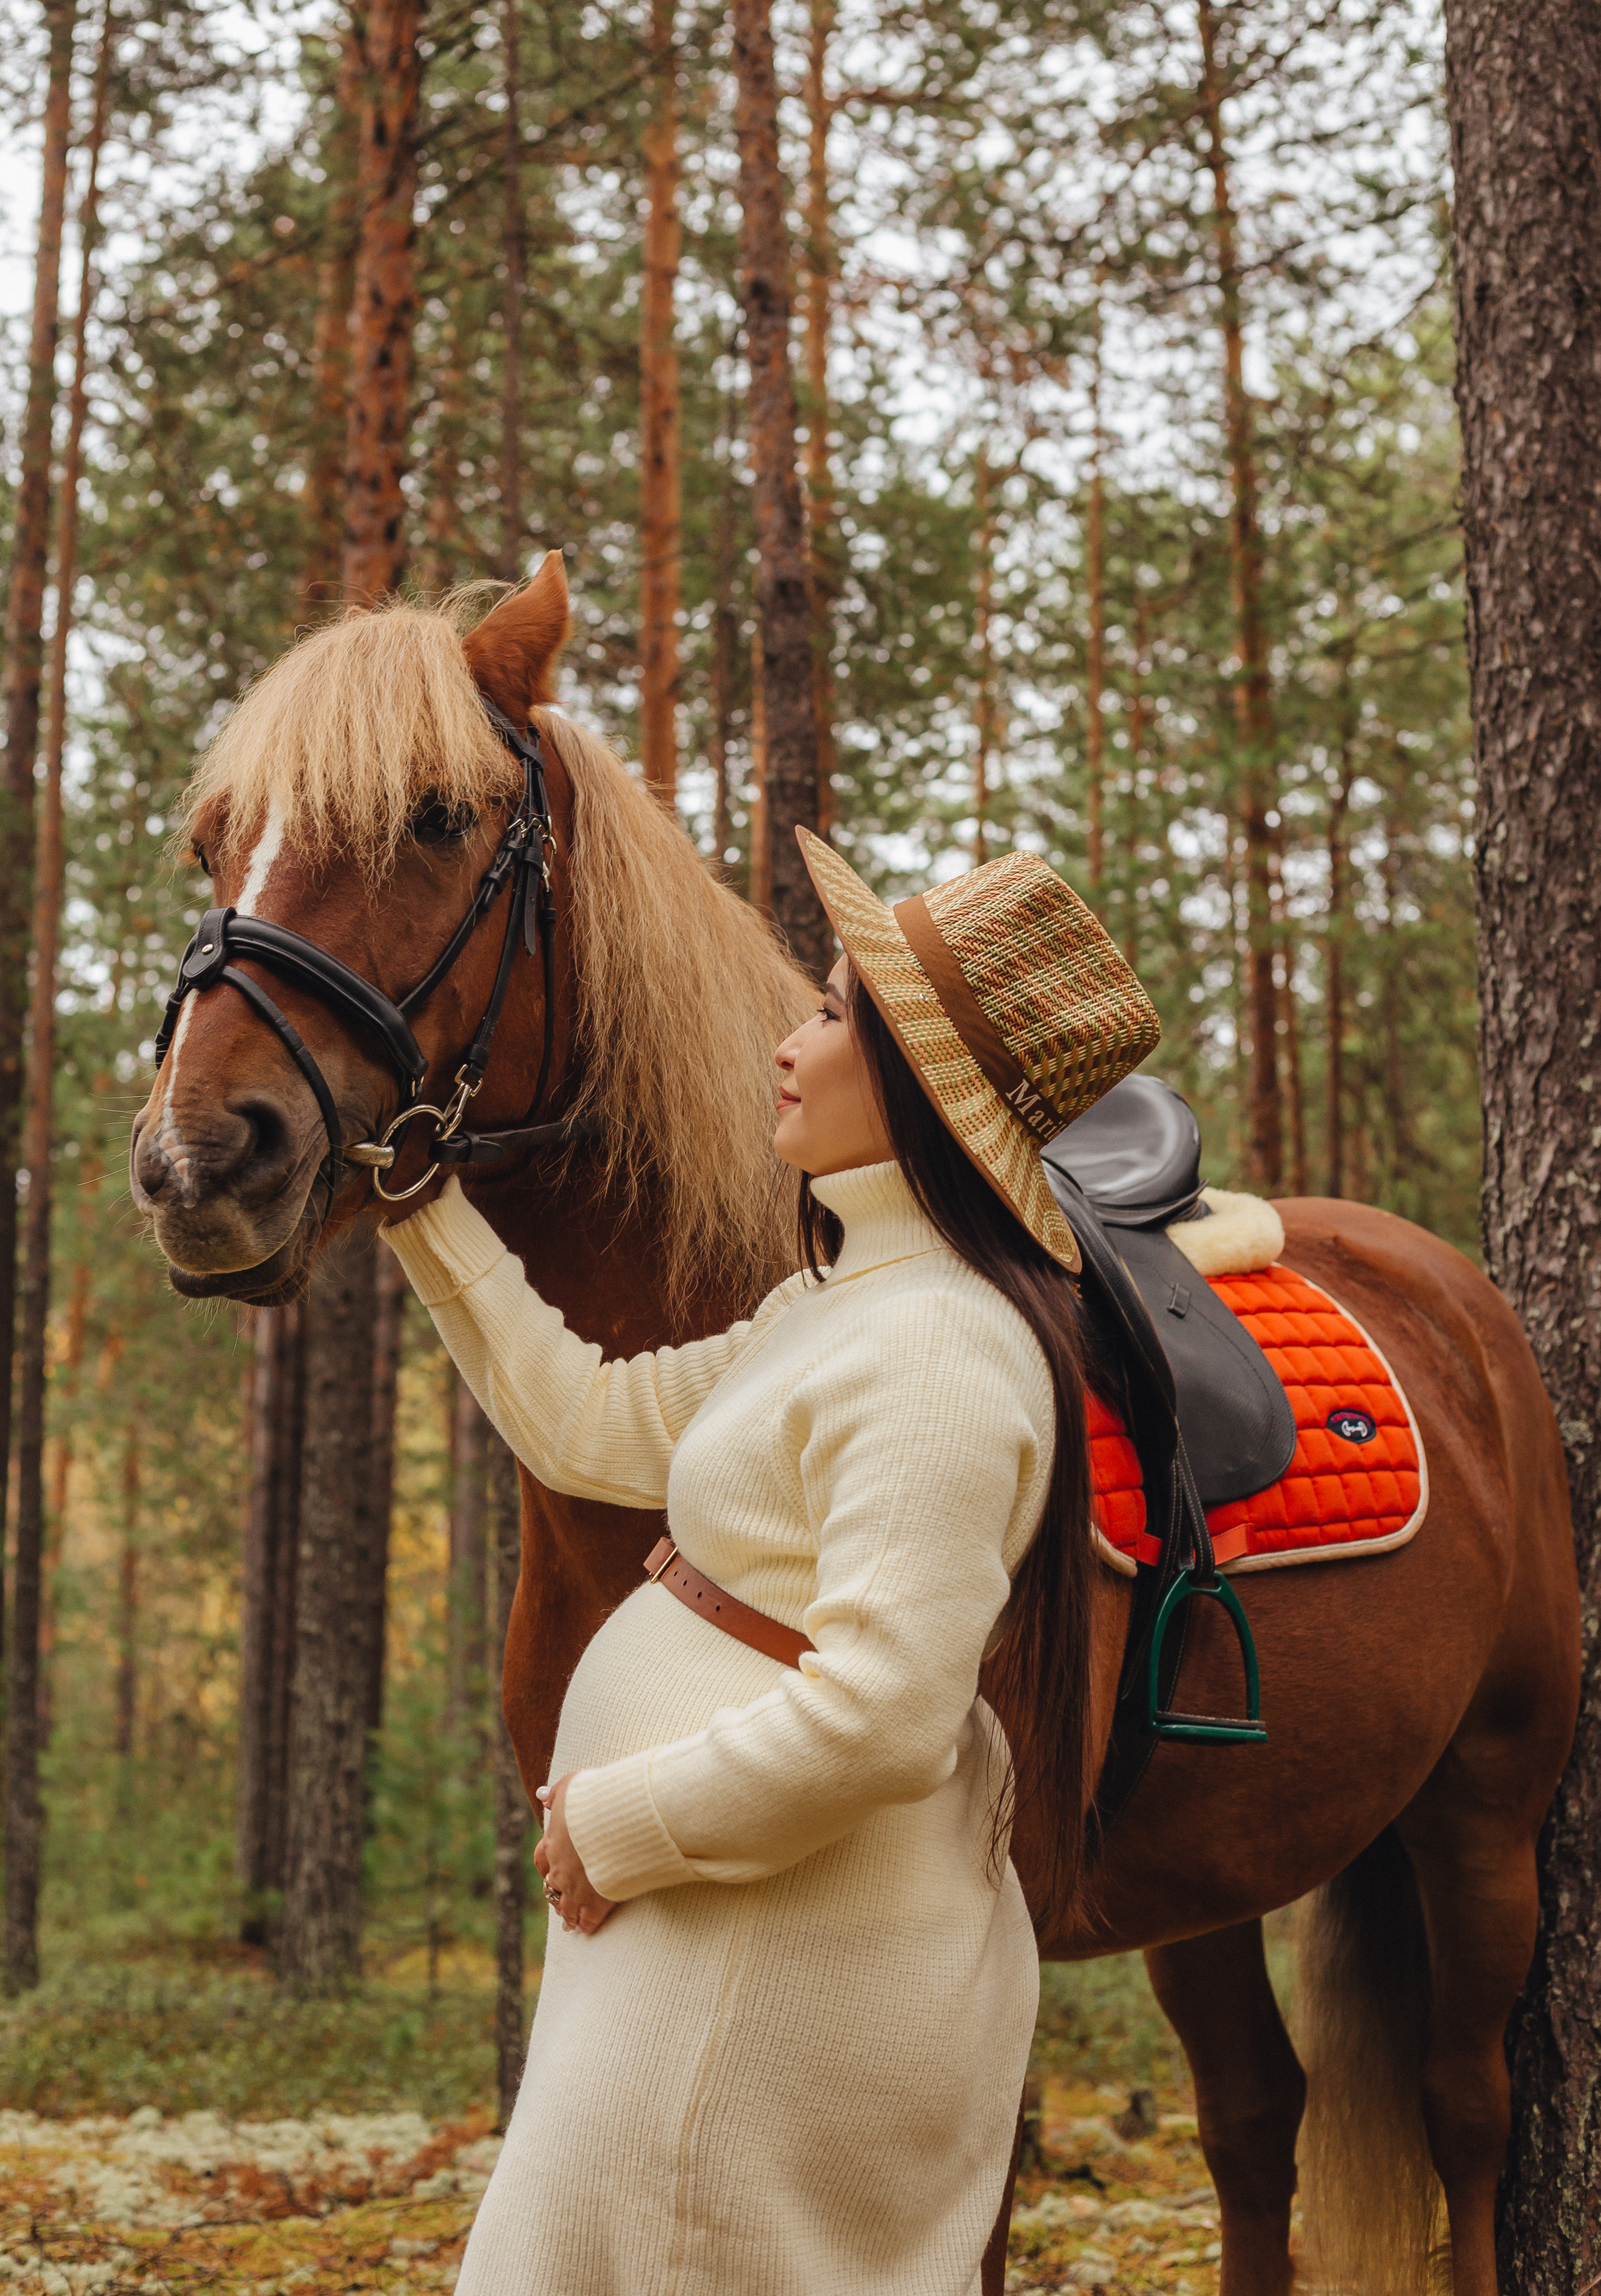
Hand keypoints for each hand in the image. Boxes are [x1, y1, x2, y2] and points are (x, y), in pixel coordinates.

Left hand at [533, 1774, 616, 1935]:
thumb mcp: (571, 1786)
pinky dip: (586, 1924)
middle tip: (561, 1904)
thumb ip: (557, 1793)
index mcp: (553, 1843)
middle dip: (558, 1895)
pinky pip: (588, 1918)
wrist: (615, 1820)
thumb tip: (541, 1795)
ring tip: (571, 1924)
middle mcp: (561, 1869)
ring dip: (569, 1915)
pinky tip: (586, 1928)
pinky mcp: (597, 1900)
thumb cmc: (594, 1799)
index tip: (550, 1874)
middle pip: (553, 1887)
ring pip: (568, 1907)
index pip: (542, 1860)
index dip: (548, 1868)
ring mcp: (577, 1887)